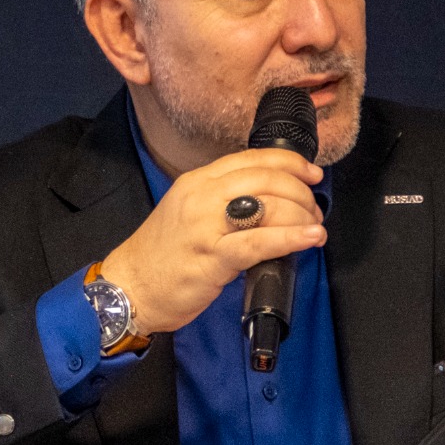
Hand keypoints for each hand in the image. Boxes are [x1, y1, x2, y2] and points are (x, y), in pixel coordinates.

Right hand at [96, 148, 325, 335]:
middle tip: (313, 209)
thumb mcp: (189, 211)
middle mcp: (202, 196)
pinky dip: (291, 238)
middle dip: (300, 192)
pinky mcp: (211, 257)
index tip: (311, 174)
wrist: (130, 286)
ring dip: (301, 215)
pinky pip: (259, 242)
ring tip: (314, 228)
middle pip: (266, 178)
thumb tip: (270, 202)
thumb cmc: (164, 254)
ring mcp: (205, 226)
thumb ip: (223, 200)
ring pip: (268, 206)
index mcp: (198, 181)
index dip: (290, 163)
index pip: (252, 158)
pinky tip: (309, 239)